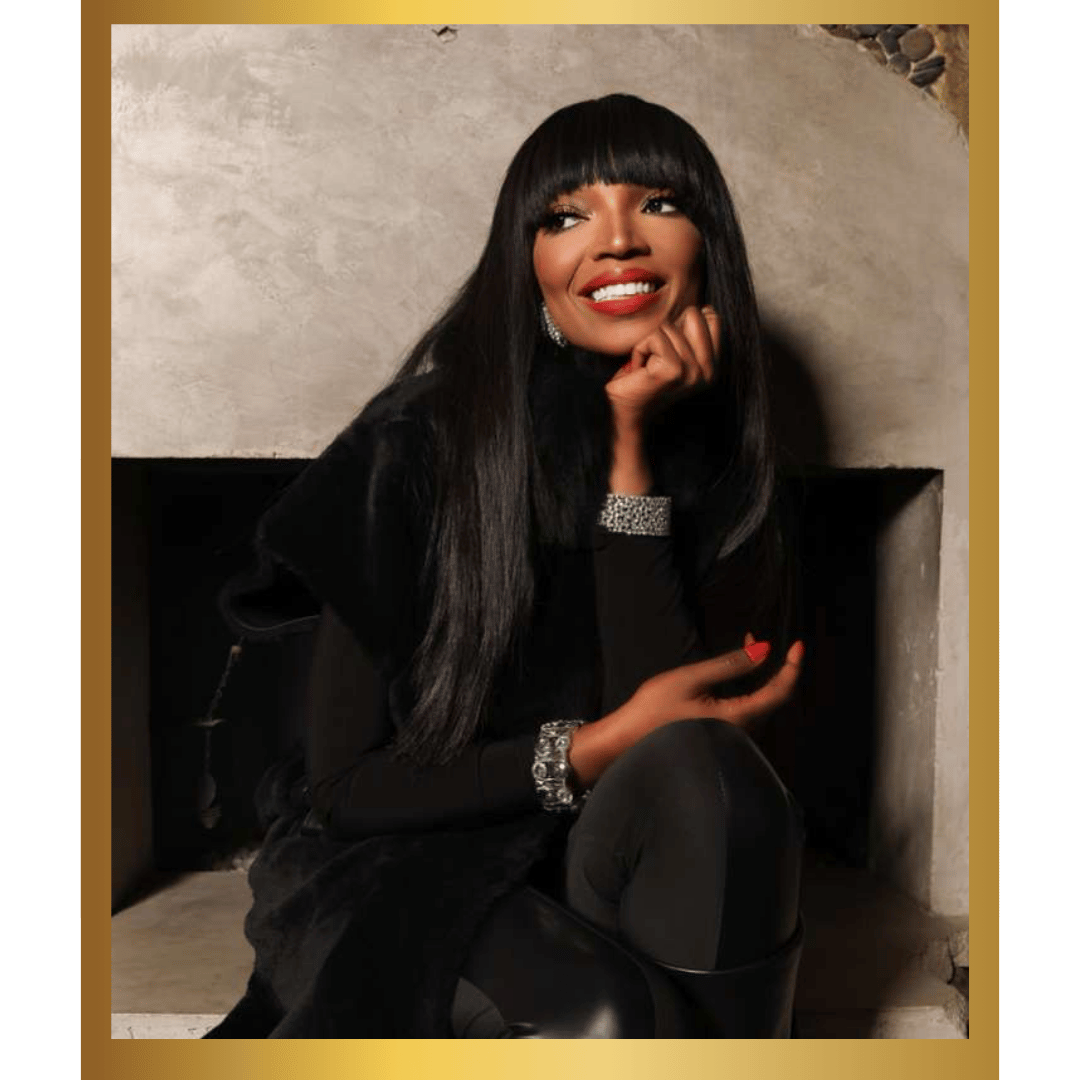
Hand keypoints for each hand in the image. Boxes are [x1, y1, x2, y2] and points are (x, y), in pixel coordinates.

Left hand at [604, 304, 721, 433]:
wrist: (628, 415)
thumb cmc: (644, 381)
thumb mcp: (675, 355)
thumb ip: (690, 334)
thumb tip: (702, 308)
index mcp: (712, 366)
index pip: (712, 318)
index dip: (684, 323)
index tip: (668, 350)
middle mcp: (708, 370)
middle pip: (693, 315)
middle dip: (668, 329)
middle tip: (657, 356)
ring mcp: (692, 371)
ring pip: (668, 325)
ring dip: (649, 343)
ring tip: (647, 366)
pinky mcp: (672, 370)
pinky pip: (654, 336)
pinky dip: (639, 349)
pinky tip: (639, 369)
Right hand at [629, 636, 803, 734]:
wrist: (627, 739)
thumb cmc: (655, 708)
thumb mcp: (691, 678)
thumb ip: (730, 665)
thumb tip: (764, 650)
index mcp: (737, 718)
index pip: (779, 692)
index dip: (793, 667)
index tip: (798, 645)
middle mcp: (741, 733)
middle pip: (772, 698)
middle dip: (772, 666)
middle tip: (753, 635)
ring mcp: (732, 738)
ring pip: (760, 703)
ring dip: (759, 675)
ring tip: (745, 645)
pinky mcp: (722, 737)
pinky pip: (747, 710)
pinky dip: (747, 687)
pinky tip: (733, 674)